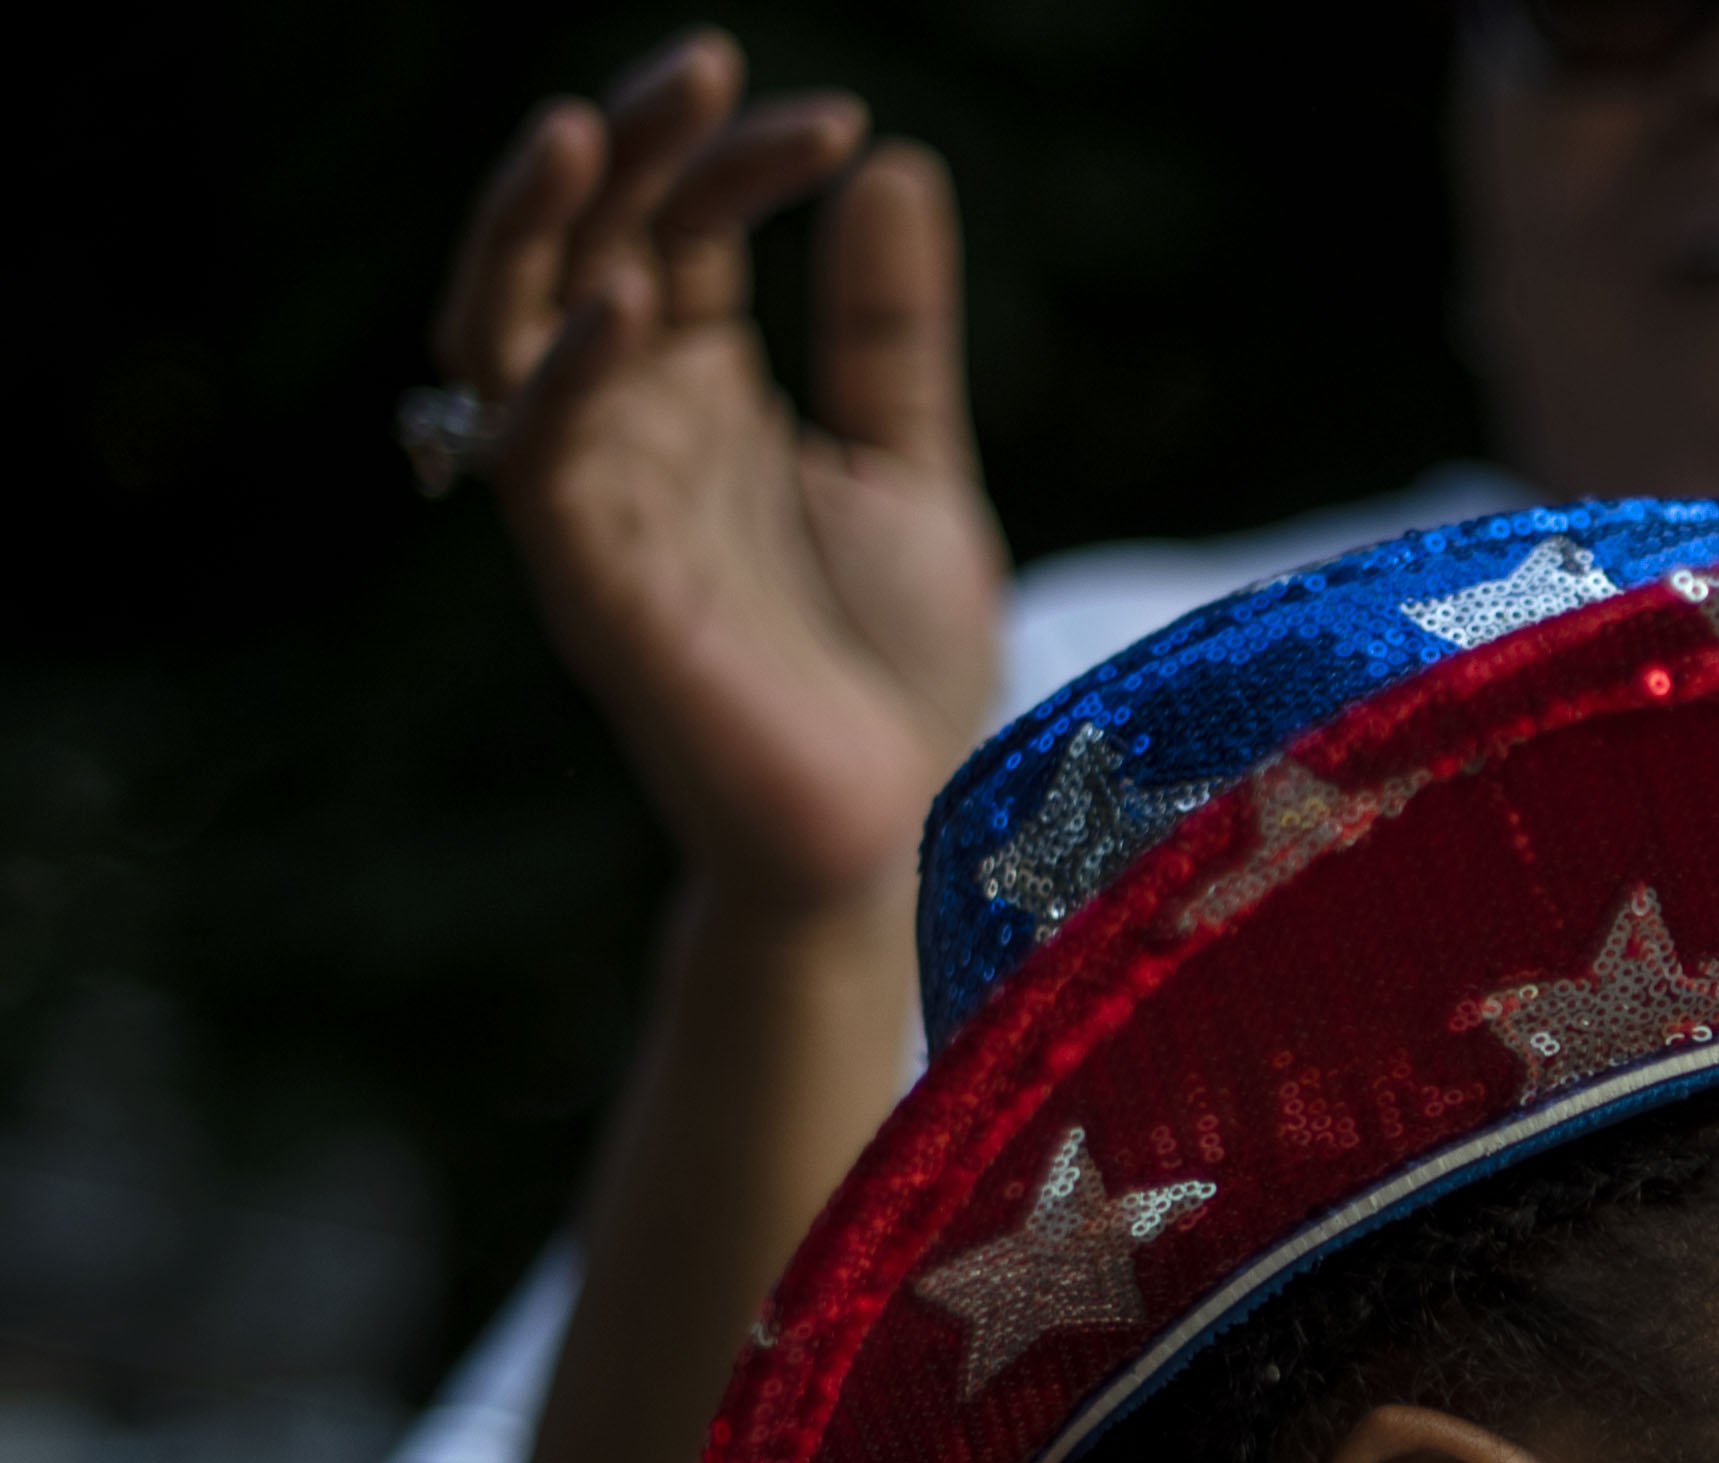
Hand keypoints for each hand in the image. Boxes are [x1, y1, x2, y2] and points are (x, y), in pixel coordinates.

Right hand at [434, 30, 1005, 907]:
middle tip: (705, 67)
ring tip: (594, 126)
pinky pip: (536, 453)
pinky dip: (564, 371)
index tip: (831, 121)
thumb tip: (890, 162)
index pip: (681, 231)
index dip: (736, 161)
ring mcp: (600, 497)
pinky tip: (621, 305)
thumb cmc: (899, 673)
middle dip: (632, 146)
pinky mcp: (590, 579)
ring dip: (539, 222)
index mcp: (705, 392)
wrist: (905, 836)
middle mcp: (632, 427)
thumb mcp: (915, 469)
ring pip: (508, 322)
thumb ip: (887, 331)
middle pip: (585, 243)